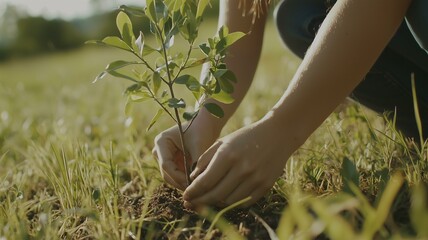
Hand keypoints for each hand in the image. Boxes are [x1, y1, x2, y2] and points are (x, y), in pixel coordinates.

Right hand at [153, 122, 218, 189]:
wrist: (206, 124)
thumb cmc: (202, 130)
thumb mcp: (199, 146)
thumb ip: (195, 164)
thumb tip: (194, 183)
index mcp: (161, 141)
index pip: (166, 164)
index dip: (178, 176)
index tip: (191, 184)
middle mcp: (159, 150)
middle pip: (166, 172)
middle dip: (179, 182)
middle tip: (194, 190)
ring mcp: (165, 156)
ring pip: (170, 176)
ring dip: (182, 183)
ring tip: (196, 188)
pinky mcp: (172, 161)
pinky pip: (176, 175)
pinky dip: (185, 180)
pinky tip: (195, 185)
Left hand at [183, 116, 297, 207]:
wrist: (277, 135)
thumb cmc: (245, 137)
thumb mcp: (222, 142)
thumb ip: (205, 159)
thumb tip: (193, 180)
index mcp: (228, 155)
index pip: (205, 181)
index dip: (193, 192)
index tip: (185, 196)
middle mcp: (242, 168)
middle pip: (215, 195)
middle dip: (200, 202)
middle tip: (191, 204)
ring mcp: (255, 178)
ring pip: (229, 201)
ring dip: (215, 203)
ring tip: (207, 200)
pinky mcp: (265, 186)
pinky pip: (244, 202)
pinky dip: (232, 202)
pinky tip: (224, 198)